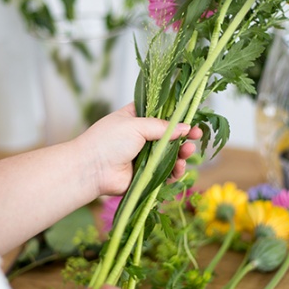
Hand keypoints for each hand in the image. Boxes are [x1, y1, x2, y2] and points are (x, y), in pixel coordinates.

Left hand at [74, 103, 201, 195]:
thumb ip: (162, 127)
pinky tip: (179, 167)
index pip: (161, 114)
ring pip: (170, 154)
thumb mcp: (136, 124)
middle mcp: (141, 136)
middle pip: (169, 135)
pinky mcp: (146, 174)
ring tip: (187, 152)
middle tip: (197, 135)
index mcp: (136, 118)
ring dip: (182, 153)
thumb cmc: (108, 141)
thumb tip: (185, 128)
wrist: (91, 169)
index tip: (192, 118)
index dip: (177, 117)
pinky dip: (175, 170)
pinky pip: (165, 172)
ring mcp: (144, 156)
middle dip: (184, 136)